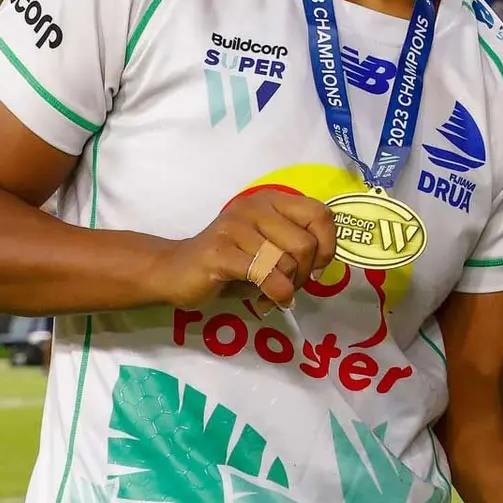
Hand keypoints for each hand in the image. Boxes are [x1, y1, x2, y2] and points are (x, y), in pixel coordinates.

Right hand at [146, 188, 336, 310]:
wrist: (175, 270)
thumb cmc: (230, 260)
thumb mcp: (270, 246)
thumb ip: (297, 244)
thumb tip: (323, 264)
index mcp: (271, 200)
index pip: (321, 214)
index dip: (327, 247)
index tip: (315, 268)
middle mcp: (254, 207)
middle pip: (305, 245)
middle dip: (303, 275)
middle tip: (289, 287)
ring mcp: (235, 227)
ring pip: (285, 263)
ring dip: (286, 288)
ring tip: (271, 293)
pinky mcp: (220, 251)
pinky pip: (265, 275)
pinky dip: (274, 295)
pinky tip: (266, 301)